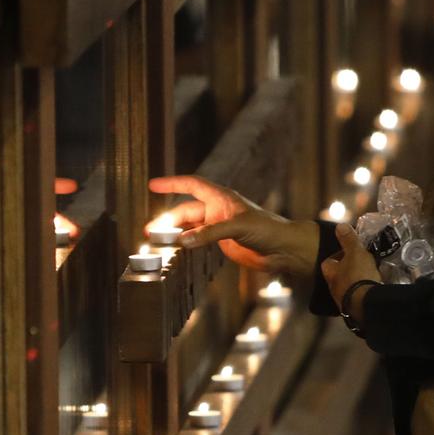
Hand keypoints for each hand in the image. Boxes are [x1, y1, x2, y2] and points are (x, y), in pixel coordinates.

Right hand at [148, 175, 321, 277]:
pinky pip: (197, 240)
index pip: (192, 185)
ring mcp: (218, 226)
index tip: (153, 185)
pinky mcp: (221, 242)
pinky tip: (175, 248)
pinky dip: (185, 243)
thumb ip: (209, 234)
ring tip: (156, 241)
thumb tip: (182, 241)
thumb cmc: (268, 229)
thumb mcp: (237, 227)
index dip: (172, 184)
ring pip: (189, 226)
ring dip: (174, 232)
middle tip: (150, 231)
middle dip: (167, 219)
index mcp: (221, 198)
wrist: (283, 250)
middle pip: (185, 210)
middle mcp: (217, 209)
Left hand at [320, 223, 380, 320]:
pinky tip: (373, 289)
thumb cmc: (358, 275)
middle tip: (361, 264)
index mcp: (331, 273)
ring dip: (356, 282)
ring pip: (348, 288)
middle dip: (348, 270)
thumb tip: (340, 226)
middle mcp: (334, 288)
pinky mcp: (354, 310)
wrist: (366, 305)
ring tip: (370, 276)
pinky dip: (363, 293)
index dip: (338, 255)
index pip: (329, 262)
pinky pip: (358, 298)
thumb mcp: (356, 253)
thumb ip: (349, 240)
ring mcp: (343, 301)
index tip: (350, 252)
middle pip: (338, 276)